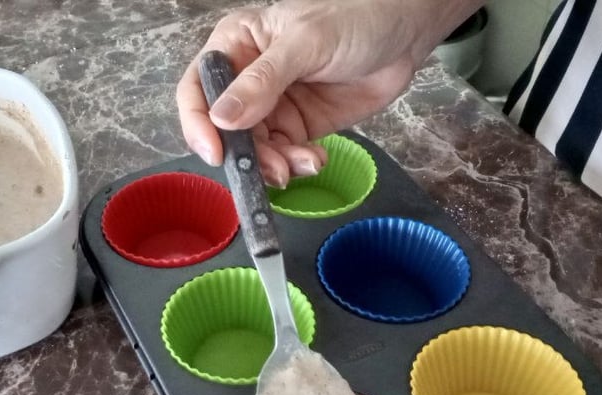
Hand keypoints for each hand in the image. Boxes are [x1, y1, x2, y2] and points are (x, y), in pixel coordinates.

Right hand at [176, 0, 481, 186]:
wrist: (403, 35)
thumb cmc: (354, 19)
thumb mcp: (305, 44)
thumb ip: (263, 81)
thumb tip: (223, 118)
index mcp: (236, 46)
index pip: (198, 88)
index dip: (199, 124)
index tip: (216, 153)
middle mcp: (247, 79)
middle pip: (227, 130)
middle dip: (248, 154)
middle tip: (274, 168)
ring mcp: (273, 106)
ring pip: (255, 149)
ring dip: (274, 165)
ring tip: (302, 163)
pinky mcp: (298, 127)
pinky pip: (284, 156)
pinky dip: (296, 165)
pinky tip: (315, 159)